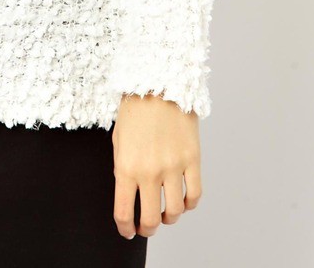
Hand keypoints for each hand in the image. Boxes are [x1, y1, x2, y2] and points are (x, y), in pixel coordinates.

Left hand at [112, 93, 201, 240]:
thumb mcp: (118, 141)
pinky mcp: (193, 159)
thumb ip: (122, 170)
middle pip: (151, 219)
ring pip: (176, 211)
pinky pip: (195, 194)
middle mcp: (150, 171)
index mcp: (126, 167)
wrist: (157, 83)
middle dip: (147, 228)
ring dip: (169, 218)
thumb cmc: (134, 110)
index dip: (125, 228)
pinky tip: (183, 200)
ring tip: (165, 213)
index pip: (124, 212)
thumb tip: (130, 195)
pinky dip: (189, 204)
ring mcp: (173, 166)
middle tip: (146, 226)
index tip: (127, 231)